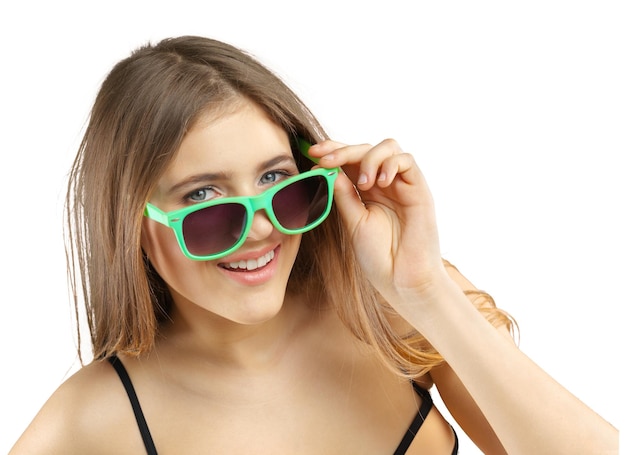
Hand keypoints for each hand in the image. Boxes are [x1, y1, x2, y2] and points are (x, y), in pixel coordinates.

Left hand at [308, 139, 447, 306]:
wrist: (402, 280)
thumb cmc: (379, 256)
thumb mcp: (353, 221)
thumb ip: (343, 194)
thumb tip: (327, 169)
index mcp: (366, 191)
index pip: (350, 160)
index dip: (332, 151)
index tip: (312, 153)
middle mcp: (385, 184)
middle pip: (366, 149)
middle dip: (343, 150)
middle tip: (325, 160)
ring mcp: (402, 185)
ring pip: (388, 147)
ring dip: (368, 157)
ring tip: (362, 183)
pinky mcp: (419, 189)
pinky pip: (407, 160)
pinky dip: (390, 164)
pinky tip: (380, 183)